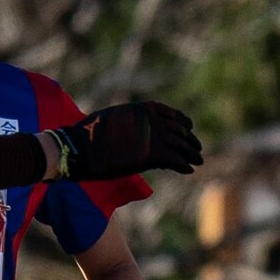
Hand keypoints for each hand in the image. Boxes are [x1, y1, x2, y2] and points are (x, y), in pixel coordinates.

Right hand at [51, 101, 201, 178]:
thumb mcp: (110, 120)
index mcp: (142, 109)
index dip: (183, 121)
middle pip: (179, 130)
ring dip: (192, 153)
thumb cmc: (87, 135)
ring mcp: (154, 137)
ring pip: (182, 145)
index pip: (171, 114)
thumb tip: (126, 129)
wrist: (81, 147)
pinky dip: (183, 165)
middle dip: (190, 140)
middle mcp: (152, 121)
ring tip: (198, 160)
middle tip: (197, 149)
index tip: (189, 128)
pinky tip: (189, 169)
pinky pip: (176, 160)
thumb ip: (125, 123)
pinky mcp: (152, 155)